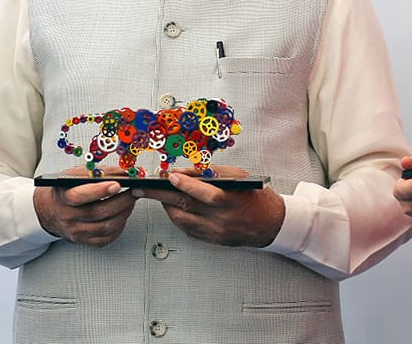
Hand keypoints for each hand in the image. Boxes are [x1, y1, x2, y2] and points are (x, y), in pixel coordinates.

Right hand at [33, 167, 136, 245]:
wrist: (51, 210)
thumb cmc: (67, 189)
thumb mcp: (77, 174)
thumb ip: (100, 172)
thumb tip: (125, 172)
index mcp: (63, 197)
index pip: (80, 196)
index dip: (100, 191)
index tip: (117, 184)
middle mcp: (68, 216)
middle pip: (99, 212)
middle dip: (122, 200)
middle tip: (135, 191)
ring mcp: (76, 232)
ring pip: (107, 226)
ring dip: (124, 212)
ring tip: (130, 201)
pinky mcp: (85, 241)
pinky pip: (108, 237)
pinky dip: (120, 225)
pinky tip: (122, 214)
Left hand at [132, 165, 284, 246]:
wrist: (269, 223)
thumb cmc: (254, 195)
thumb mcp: (238, 177)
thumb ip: (211, 174)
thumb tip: (184, 173)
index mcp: (231, 201)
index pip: (205, 193)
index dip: (186, 185)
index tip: (169, 176)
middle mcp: (221, 219)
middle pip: (185, 206)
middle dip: (160, 195)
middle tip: (142, 188)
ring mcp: (214, 232)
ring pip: (180, 219)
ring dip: (165, 205)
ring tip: (156, 195)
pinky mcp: (210, 240)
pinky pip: (186, 227)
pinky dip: (177, 215)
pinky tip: (172, 206)